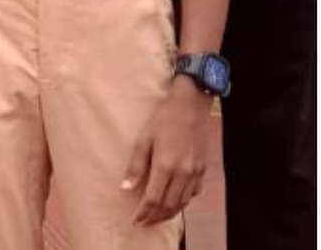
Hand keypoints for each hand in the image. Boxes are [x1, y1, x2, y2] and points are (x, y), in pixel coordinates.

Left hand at [121, 78, 211, 224]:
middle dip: (156, 218)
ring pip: (183, 203)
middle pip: (169, 206)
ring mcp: (195, 173)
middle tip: (145, 222)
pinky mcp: (203, 170)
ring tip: (157, 217)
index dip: (144, 213)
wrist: (190, 106)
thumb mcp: (144, 138)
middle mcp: (183, 173)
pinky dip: (183, 202)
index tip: (136, 221)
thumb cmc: (163, 119)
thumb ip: (136, 165)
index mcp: (166, 165)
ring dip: (169, 213)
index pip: (154, 199)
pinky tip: (174, 201)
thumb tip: (126, 187)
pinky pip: (193, 194)